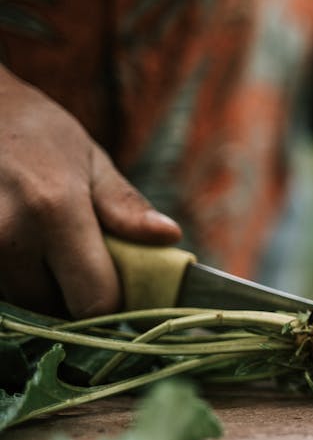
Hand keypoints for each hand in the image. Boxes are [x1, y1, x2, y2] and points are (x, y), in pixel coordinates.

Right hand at [0, 72, 181, 316]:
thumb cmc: (35, 132)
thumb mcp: (90, 159)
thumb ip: (125, 206)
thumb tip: (169, 236)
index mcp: (55, 210)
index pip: (94, 301)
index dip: (112, 304)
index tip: (118, 289)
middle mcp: (8, 234)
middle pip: (52, 307)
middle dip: (71, 295)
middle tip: (77, 260)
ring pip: (19, 301)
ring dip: (37, 287)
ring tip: (43, 244)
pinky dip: (11, 275)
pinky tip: (18, 244)